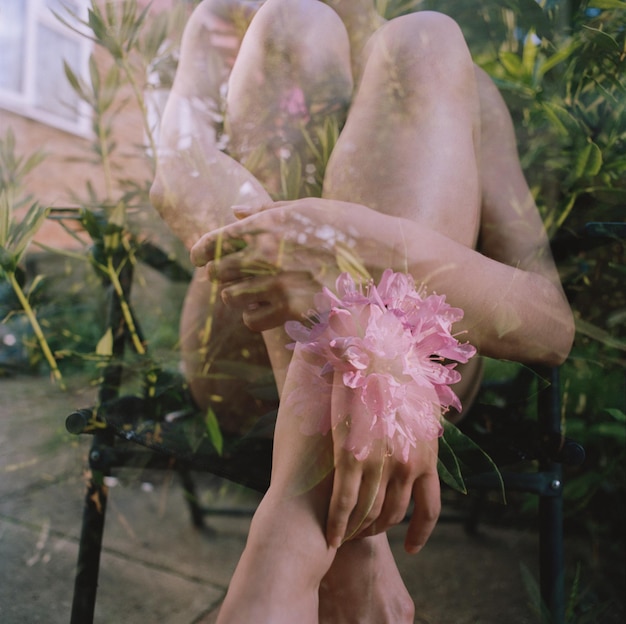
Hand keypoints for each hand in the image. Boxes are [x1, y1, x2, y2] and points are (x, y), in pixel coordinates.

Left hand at [190, 201, 367, 330]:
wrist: (385, 255)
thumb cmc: (348, 225)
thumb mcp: (307, 208)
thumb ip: (266, 212)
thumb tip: (233, 213)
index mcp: (266, 224)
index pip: (212, 242)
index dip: (199, 252)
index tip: (198, 258)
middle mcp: (265, 254)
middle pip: (217, 272)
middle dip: (220, 273)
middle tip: (232, 274)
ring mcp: (277, 284)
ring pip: (231, 298)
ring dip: (237, 295)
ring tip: (253, 292)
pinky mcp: (292, 310)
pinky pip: (251, 320)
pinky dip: (253, 316)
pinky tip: (266, 308)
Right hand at [326, 373, 440, 554]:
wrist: (374, 348)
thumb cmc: (395, 371)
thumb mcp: (421, 405)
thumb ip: (420, 434)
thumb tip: (421, 445)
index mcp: (425, 454)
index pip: (428, 508)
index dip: (419, 533)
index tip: (410, 546)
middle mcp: (407, 464)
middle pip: (392, 513)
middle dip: (377, 528)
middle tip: (363, 532)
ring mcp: (380, 462)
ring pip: (369, 513)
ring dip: (357, 529)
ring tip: (346, 535)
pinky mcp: (350, 456)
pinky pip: (344, 502)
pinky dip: (337, 524)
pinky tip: (331, 536)